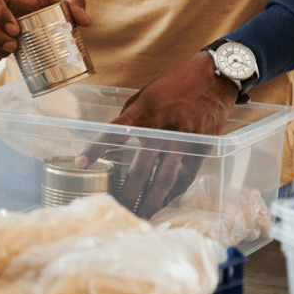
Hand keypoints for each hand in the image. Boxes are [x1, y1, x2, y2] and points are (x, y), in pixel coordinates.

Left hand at [76, 52, 239, 217]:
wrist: (213, 77)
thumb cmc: (173, 85)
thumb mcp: (144, 95)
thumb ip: (130, 119)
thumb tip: (112, 144)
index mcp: (143, 112)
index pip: (114, 133)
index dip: (96, 149)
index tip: (80, 163)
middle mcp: (162, 129)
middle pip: (140, 169)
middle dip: (127, 193)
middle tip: (116, 208)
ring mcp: (183, 141)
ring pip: (164, 179)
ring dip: (151, 201)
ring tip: (139, 215)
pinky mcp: (201, 149)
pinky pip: (185, 177)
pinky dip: (173, 193)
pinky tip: (162, 203)